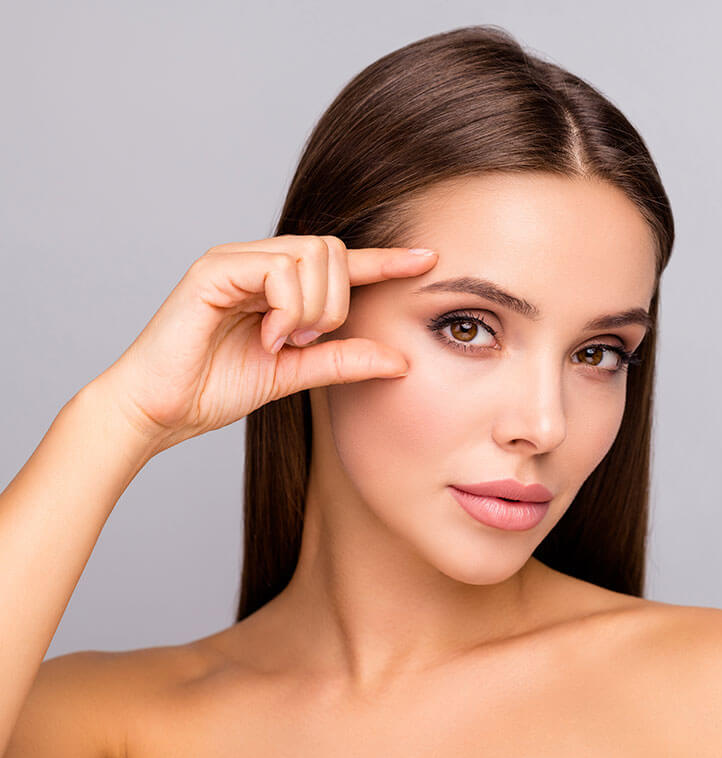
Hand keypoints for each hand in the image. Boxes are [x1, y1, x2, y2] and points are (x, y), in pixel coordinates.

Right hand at [93, 234, 437, 455]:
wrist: (160, 411)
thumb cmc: (214, 388)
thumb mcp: (295, 373)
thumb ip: (343, 360)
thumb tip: (401, 359)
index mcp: (277, 283)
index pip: (341, 261)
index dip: (385, 260)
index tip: (429, 260)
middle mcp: (257, 262)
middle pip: (332, 250)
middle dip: (335, 302)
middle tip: (307, 340)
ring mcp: (234, 260)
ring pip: (309, 255)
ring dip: (310, 307)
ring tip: (282, 339)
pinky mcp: (213, 269)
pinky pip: (277, 269)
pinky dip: (285, 307)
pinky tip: (267, 335)